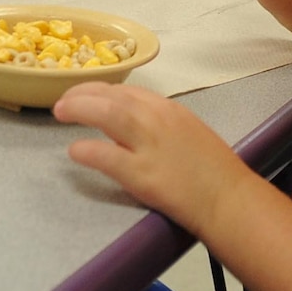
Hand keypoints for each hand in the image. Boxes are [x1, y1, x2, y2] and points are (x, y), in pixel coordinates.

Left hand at [54, 82, 248, 234]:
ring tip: (60, 113)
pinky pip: (106, 156)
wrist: (231, 200)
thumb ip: (160, 125)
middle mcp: (158, 119)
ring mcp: (150, 145)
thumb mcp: (189, 132)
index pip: (128, 91)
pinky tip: (75, 152)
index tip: (85, 95)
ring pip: (107, 114)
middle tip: (63, 103)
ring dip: (79, 109)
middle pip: (112, 96)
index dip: (101, 90)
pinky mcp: (143, 174)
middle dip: (82, 94)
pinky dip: (87, 150)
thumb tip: (129, 128)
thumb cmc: (215, 172)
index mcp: (170, 109)